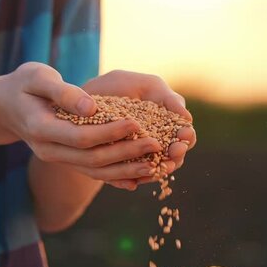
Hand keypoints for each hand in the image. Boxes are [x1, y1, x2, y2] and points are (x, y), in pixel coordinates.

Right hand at [0, 62, 162, 182]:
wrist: (6, 106)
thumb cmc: (23, 84)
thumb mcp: (36, 78)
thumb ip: (62, 92)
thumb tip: (91, 107)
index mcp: (41, 129)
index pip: (80, 137)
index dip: (110, 132)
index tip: (136, 123)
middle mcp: (49, 151)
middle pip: (92, 159)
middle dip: (126, 153)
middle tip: (156, 143)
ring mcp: (58, 159)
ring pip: (96, 172)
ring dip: (127, 170)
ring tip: (156, 163)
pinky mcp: (67, 161)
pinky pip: (95, 173)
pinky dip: (118, 177)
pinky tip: (142, 176)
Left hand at [81, 70, 196, 189]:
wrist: (79, 100)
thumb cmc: (118, 87)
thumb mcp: (146, 86)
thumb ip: (168, 99)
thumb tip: (187, 118)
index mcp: (167, 125)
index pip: (184, 136)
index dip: (187, 137)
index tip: (184, 134)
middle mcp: (155, 144)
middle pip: (174, 158)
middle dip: (176, 156)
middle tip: (175, 150)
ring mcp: (137, 158)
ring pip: (154, 170)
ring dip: (158, 170)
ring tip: (157, 166)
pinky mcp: (118, 168)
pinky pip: (128, 179)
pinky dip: (132, 180)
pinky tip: (134, 181)